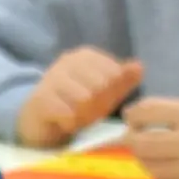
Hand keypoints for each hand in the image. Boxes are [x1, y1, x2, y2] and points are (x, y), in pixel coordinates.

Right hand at [13, 48, 142, 148]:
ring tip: (74, 116)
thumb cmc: (75, 104)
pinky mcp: (41, 98)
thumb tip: (140, 66)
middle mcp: (67, 61)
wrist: (39, 121)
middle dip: (97, 104)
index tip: (97, 99)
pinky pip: (69, 113)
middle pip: (101, 85)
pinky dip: (70, 124)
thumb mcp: (104, 93)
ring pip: (85, 99)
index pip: (114, 73)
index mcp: (85, 55)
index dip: (110, 92)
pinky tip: (63, 123)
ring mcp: (52, 78)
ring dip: (83, 115)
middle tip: (84, 111)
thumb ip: (123, 80)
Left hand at [126, 100, 178, 178]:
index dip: (134, 114)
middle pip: (141, 143)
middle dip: (131, 138)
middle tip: (133, 134)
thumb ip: (177, 114)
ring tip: (147, 149)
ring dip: (142, 157)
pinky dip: (158, 170)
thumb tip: (143, 121)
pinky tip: (163, 162)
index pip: (148, 112)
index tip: (132, 115)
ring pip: (149, 165)